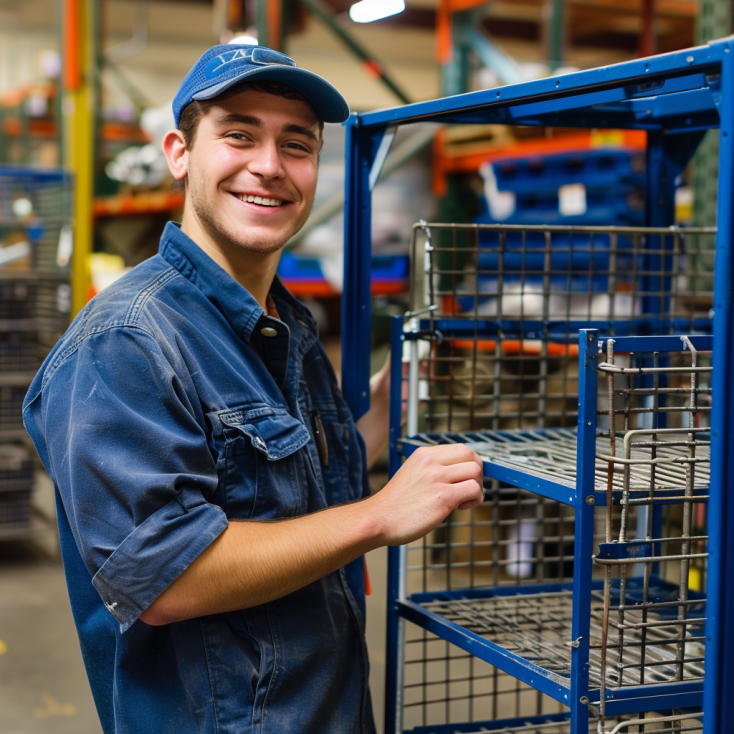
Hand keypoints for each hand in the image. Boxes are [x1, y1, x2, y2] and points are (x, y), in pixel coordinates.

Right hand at [368, 444, 483, 545]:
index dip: (469, 464)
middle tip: (467, 490)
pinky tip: (459, 507)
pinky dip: (474, 499)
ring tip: (463, 500)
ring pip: (476, 470)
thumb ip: (433, 469)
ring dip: (477, 487)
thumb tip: (460, 474)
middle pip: (472, 455)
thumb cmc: (396, 504)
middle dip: (477, 473)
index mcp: (424, 454)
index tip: (463, 479)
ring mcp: (437, 477)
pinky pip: (474, 489)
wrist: (378, 519)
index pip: (461, 448)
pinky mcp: (444, 496)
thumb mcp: (413, 474)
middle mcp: (431, 461)